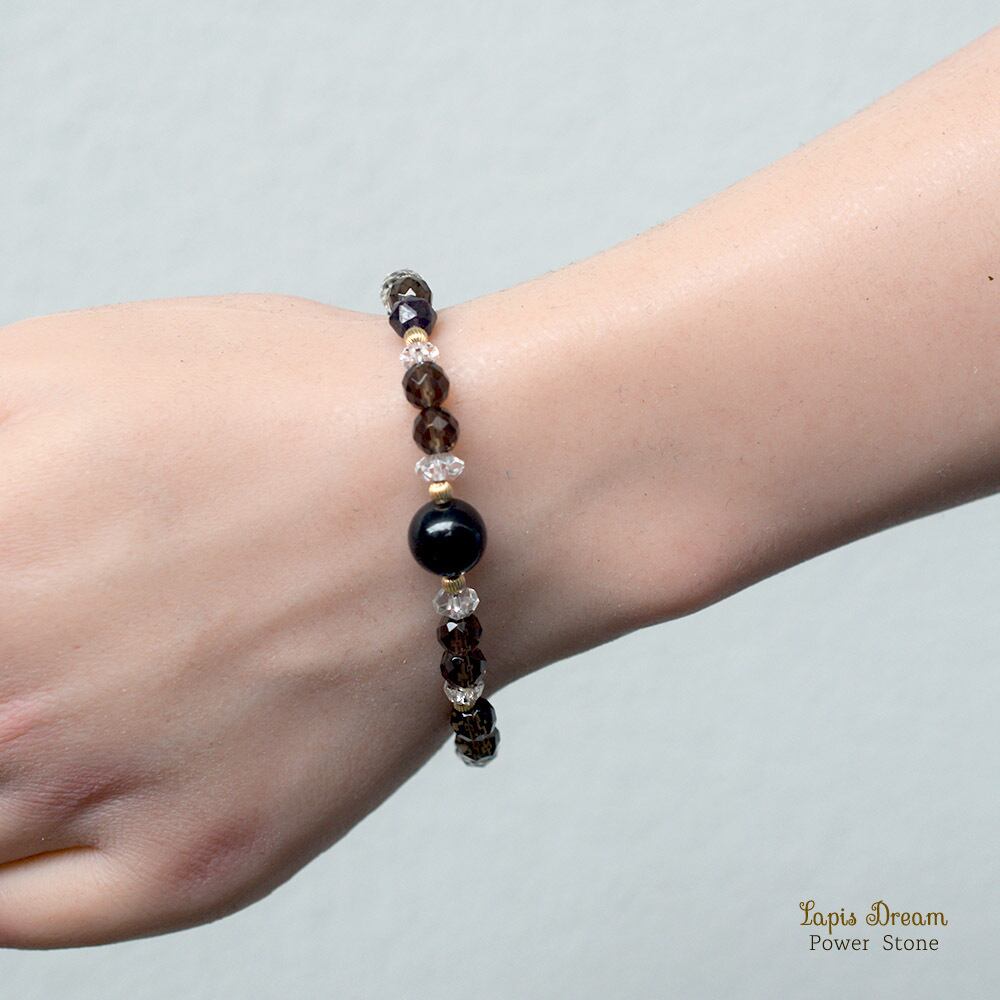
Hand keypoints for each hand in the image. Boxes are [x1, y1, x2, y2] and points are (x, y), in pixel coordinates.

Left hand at [0, 295, 501, 945]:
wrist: (473, 492)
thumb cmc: (293, 411)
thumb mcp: (56, 362)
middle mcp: (13, 702)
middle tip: (45, 633)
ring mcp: (104, 802)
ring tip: (66, 690)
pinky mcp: (199, 867)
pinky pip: (35, 916)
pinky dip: (19, 862)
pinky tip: (67, 784)